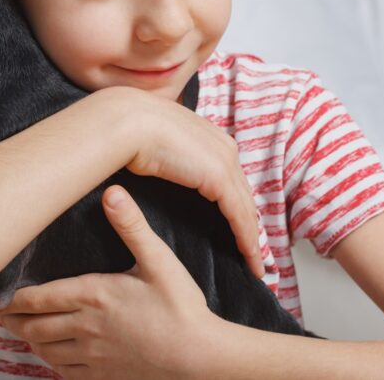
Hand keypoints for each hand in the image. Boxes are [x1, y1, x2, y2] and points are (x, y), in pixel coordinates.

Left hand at [0, 185, 220, 379]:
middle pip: (32, 326)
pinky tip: (50, 353)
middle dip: (11, 319)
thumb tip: (112, 192)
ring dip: (27, 338)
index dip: (9, 297)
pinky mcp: (103, 376)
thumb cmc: (181, 307)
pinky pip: (63, 372)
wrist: (199, 357)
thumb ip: (132, 226)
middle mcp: (84, 328)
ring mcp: (92, 357)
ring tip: (17, 328)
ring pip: (43, 350)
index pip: (36, 298)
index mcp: (93, 296)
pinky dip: (49, 360)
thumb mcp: (159, 260)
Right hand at [103, 86, 264, 277]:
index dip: (236, 205)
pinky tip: (247, 255)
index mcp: (212, 137)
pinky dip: (246, 238)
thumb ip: (171, 154)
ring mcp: (225, 162)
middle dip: (249, 224)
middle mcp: (225, 148)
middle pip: (243, 195)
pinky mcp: (219, 178)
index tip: (237, 227)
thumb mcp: (159, 142)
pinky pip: (239, 215)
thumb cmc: (133, 131)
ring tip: (254, 262)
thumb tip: (161, 164)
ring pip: (246, 208)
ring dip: (252, 238)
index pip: (231, 179)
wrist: (129, 122)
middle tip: (253, 251)